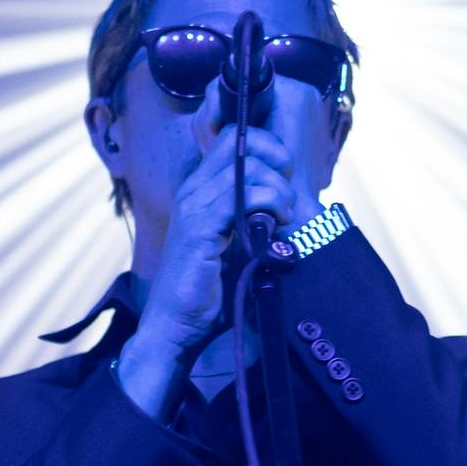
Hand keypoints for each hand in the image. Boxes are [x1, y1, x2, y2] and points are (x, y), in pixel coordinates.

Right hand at [138, 124, 311, 350]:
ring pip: (248, 167)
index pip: (232, 140)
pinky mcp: (199, 227)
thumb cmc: (210, 291)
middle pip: (240, 143)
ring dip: (278, 188)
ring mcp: (194, 206)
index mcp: (200, 190)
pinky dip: (270, 202)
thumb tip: (288, 202)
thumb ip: (253, 218)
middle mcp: (194, 190)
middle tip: (287, 197)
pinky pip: (243, 195)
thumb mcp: (237, 244)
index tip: (284, 178)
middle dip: (276, 161)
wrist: (178, 326)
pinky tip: (278, 223)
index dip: (265, 147)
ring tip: (285, 216)